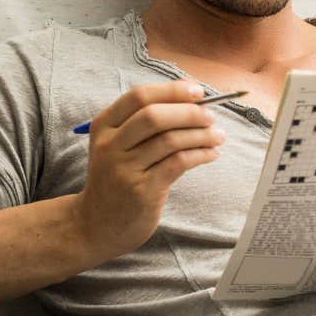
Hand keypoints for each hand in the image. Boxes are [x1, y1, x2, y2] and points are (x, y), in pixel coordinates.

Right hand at [71, 80, 225, 259]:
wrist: (97, 224)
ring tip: (218, 136)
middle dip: (189, 112)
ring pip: (170, 140)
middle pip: (154, 116)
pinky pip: (178, 163)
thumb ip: (146, 124)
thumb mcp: (118, 146)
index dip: (172, 91)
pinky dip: (200, 154)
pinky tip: (212, 154)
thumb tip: (194, 101)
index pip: (139, 96)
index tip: (197, 92)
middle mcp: (110, 145)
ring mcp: (124, 169)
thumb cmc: (118, 177)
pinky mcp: (142, 191)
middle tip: (210, 116)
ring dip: (201, 135)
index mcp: (103, 125)